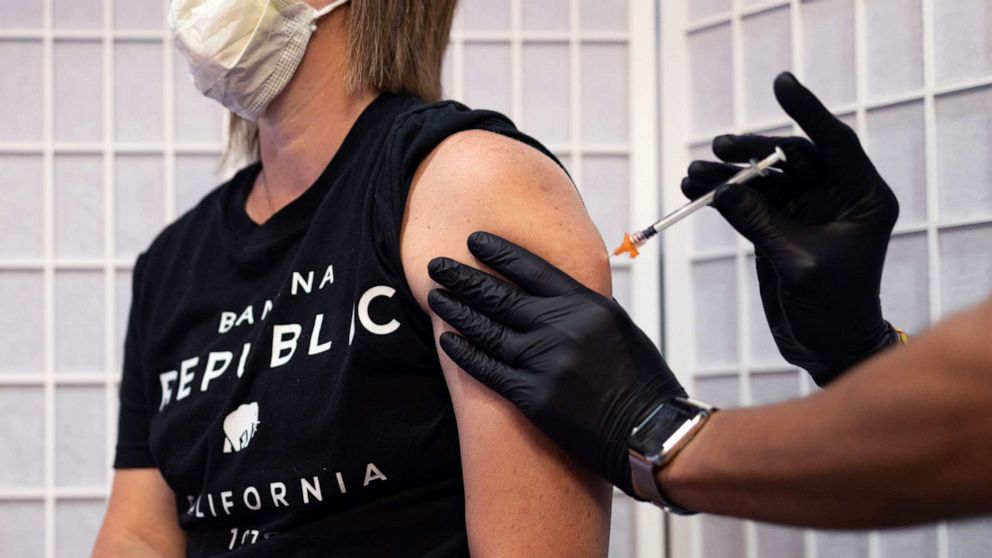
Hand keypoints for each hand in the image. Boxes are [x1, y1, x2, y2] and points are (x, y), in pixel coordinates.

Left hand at [427, 232, 685, 495]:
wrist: (650, 431)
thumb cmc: (640, 380)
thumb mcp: (618, 328)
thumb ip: (582, 307)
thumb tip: (549, 291)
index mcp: (587, 305)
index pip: (531, 269)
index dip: (498, 253)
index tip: (474, 241)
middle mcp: (562, 329)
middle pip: (500, 296)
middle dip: (463, 278)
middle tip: (437, 265)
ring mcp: (545, 363)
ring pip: (487, 331)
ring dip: (457, 312)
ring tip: (436, 297)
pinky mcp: (533, 398)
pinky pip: (489, 370)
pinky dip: (465, 353)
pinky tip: (447, 340)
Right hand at [682, 72, 899, 385]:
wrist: (827, 345)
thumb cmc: (831, 308)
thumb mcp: (796, 262)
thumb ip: (760, 223)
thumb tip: (721, 189)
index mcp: (862, 196)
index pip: (834, 142)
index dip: (807, 111)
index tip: (782, 84)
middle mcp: (836, 195)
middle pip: (791, 156)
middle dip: (751, 150)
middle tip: (717, 148)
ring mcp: (806, 209)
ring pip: (764, 177)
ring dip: (728, 175)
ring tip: (693, 174)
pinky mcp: (780, 226)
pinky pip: (749, 201)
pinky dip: (723, 195)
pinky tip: (694, 189)